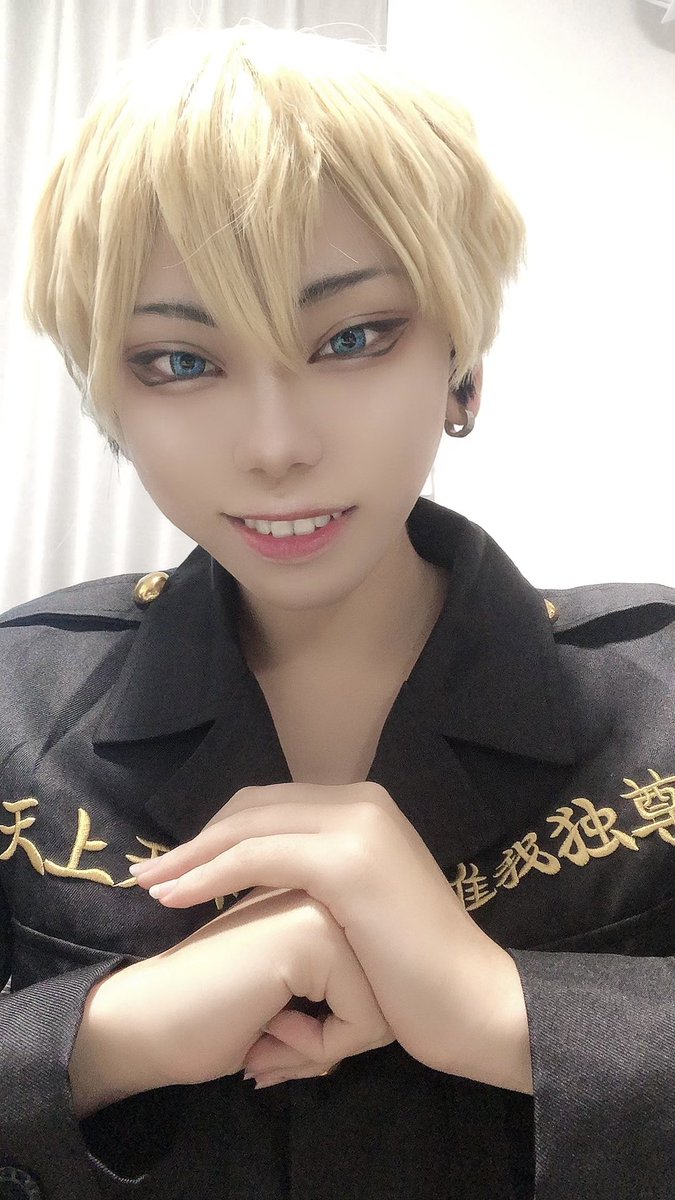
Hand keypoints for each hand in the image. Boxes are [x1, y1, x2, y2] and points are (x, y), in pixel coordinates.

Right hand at [95, 885, 392, 1089]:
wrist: (147, 1025)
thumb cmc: (213, 1021)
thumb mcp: (291, 1001)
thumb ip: (331, 991)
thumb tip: (381, 1021)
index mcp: (321, 893)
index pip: (375, 983)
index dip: (331, 1030)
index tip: (273, 1028)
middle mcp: (326, 888)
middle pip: (382, 995)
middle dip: (329, 1038)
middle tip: (267, 1040)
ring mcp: (323, 902)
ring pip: (377, 1009)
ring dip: (320, 1043)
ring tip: (266, 1036)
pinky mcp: (315, 933)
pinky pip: (361, 1021)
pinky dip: (315, 1048)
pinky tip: (263, 1033)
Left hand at [130, 783, 532, 1091]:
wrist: (472, 1001)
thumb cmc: (416, 972)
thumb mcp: (364, 908)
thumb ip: (321, 881)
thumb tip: (269, 884)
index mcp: (366, 807)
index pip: (272, 805)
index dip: (219, 832)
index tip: (178, 864)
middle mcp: (362, 802)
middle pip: (253, 807)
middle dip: (196, 839)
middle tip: (151, 873)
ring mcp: (358, 826)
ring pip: (249, 826)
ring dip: (191, 856)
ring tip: (152, 887)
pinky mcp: (348, 860)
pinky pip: (257, 855)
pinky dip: (210, 873)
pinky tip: (179, 896)